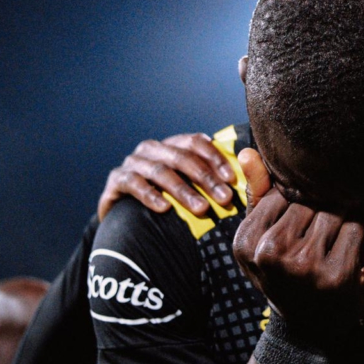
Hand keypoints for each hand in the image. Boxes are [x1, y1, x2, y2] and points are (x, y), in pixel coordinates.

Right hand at [98, 134, 237, 219]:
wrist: (128, 222)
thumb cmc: (169, 203)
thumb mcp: (192, 189)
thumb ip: (216, 178)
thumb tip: (247, 163)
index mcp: (173, 145)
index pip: (196, 141)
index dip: (215, 158)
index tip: (231, 179)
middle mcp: (153, 149)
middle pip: (181, 156)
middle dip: (206, 178)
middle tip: (224, 199)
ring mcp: (133, 163)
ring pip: (160, 171)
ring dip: (183, 190)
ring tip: (202, 209)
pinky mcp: (116, 180)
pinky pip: (133, 183)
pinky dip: (150, 195)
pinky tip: (165, 208)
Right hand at [233, 170, 363, 347]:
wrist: (309, 328)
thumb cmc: (285, 272)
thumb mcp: (262, 240)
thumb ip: (258, 194)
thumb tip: (247, 151)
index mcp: (246, 243)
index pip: (280, 192)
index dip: (300, 195)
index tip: (311, 206)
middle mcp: (271, 254)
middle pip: (308, 199)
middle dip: (323, 203)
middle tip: (331, 216)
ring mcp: (304, 266)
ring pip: (334, 210)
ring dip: (344, 213)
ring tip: (344, 225)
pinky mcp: (336, 275)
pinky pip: (356, 229)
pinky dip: (360, 229)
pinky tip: (357, 239)